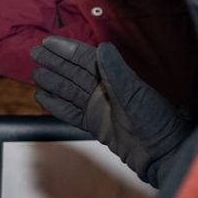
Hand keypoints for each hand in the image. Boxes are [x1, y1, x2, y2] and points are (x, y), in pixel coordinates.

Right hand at [31, 36, 192, 185]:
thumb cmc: (156, 122)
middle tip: (34, 53)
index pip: (86, 58)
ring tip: (36, 75)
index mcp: (116, 78)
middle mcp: (105, 91)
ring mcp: (100, 108)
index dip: (66, 49)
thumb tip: (102, 47)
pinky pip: (71, 113)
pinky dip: (56, 106)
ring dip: (52, 82)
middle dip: (55, 62)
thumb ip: (116, 71)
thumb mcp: (135, 94)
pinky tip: (43, 99)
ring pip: (69, 91)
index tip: (48, 43)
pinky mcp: (96, 126)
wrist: (162, 155)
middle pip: (74, 72)